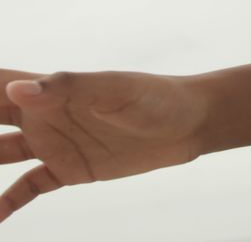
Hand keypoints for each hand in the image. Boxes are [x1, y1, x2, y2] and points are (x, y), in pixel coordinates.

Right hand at [0, 69, 207, 221]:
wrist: (190, 122)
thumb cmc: (153, 97)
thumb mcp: (113, 90)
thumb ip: (66, 88)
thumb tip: (17, 88)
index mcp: (44, 90)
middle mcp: (40, 115)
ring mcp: (52, 143)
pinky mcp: (68, 169)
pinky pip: (26, 188)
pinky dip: (4, 204)